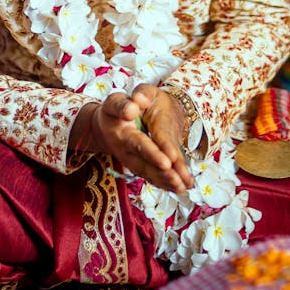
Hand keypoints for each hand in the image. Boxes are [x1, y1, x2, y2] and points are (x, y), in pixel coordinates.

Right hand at [71, 86, 192, 193]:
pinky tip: (181, 188)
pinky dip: (165, 184)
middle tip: (178, 181)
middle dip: (162, 174)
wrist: (106, 125)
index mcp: (121, 134)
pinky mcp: (139, 166)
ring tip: (183, 188)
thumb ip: (122, 104)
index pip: (138, 144)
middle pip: (145, 165)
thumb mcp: (115, 101)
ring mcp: (132, 162)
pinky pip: (152, 177)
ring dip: (166, 182)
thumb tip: (133, 106)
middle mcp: (126, 152)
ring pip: (149, 174)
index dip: (152, 153)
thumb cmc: (114, 110)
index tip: (166, 162)